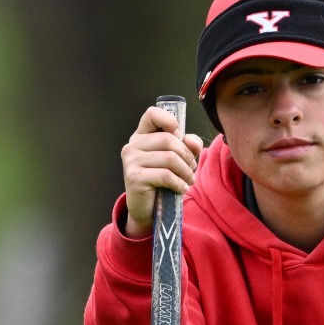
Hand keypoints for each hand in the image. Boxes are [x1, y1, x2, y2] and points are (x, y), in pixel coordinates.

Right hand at [120, 106, 204, 236]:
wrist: (147, 210)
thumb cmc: (162, 182)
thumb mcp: (178, 160)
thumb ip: (187, 146)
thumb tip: (191, 141)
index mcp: (141, 136)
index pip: (152, 114)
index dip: (169, 120)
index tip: (179, 136)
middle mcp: (133, 145)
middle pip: (168, 140)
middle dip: (186, 156)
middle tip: (191, 169)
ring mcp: (131, 161)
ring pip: (169, 158)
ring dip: (186, 171)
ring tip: (188, 180)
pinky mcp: (134, 177)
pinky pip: (165, 175)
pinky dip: (179, 183)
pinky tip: (182, 188)